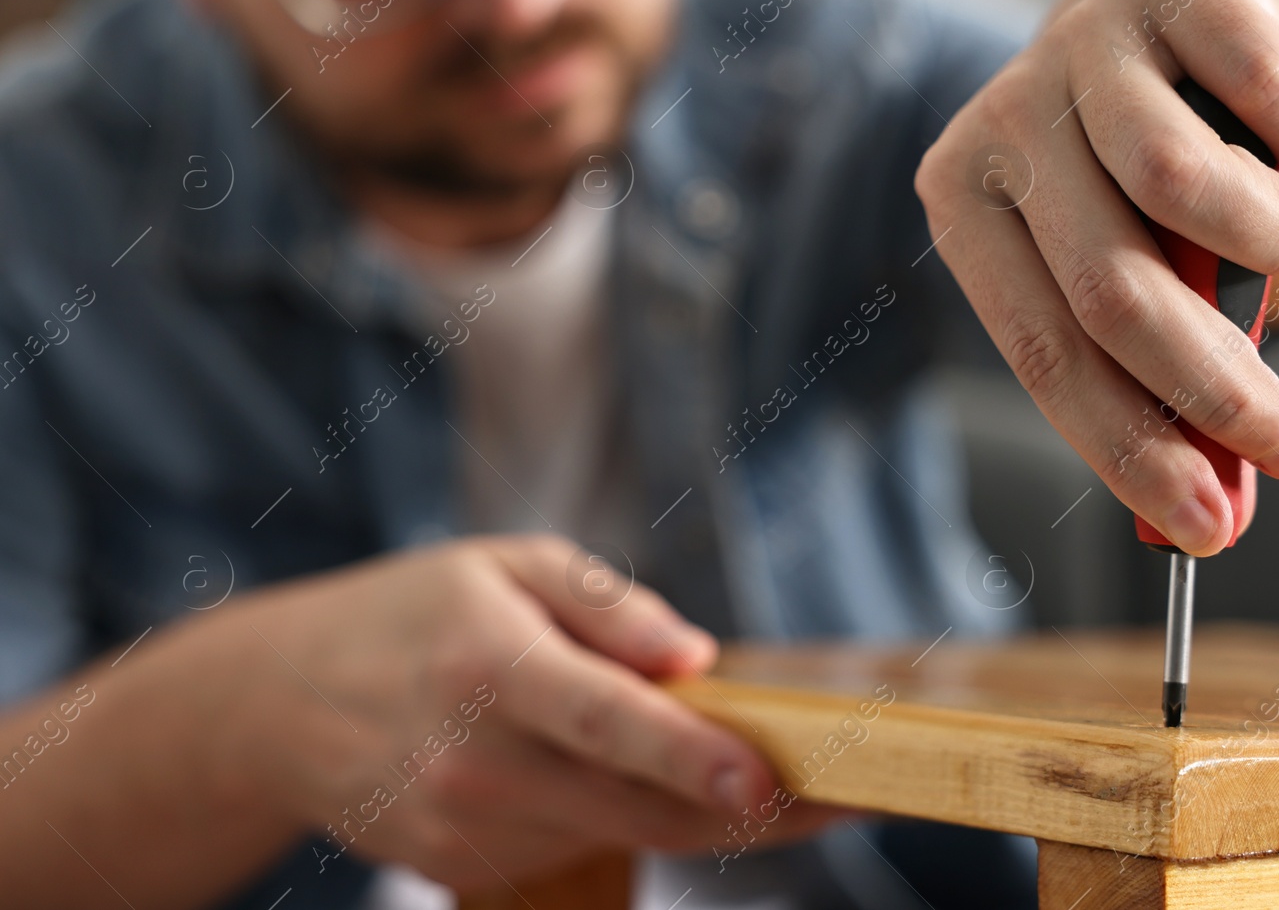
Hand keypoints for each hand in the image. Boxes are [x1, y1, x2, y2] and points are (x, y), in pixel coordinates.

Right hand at [213, 534, 836, 892]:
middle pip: (637, 804)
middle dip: (748, 808)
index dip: (692, 754)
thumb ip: (608, 607)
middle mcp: (475, 760)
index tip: (770, 779)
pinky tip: (623, 775)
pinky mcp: (459, 869)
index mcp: (490, 663)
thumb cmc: (413, 613)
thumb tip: (696, 659)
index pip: (606, 720)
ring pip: (618, 831)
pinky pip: (574, 846)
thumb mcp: (505, 565)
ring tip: (744, 765)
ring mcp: (464, 829)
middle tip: (842, 796)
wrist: (280, 704)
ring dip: (690, 805)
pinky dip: (620, 815)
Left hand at [915, 0, 1278, 554]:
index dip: (1130, 449)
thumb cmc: (1126, 183)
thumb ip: (1150, 374)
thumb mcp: (1115, 270)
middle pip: (1110, 289)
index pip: (1042, 355)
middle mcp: (999, 125)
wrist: (1142, 28)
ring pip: (1177, 185)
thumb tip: (1219, 515)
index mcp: (962, 207)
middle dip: (1214, 392)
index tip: (1210, 530)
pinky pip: (1257, 84)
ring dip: (1269, 245)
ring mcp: (1073, 50)